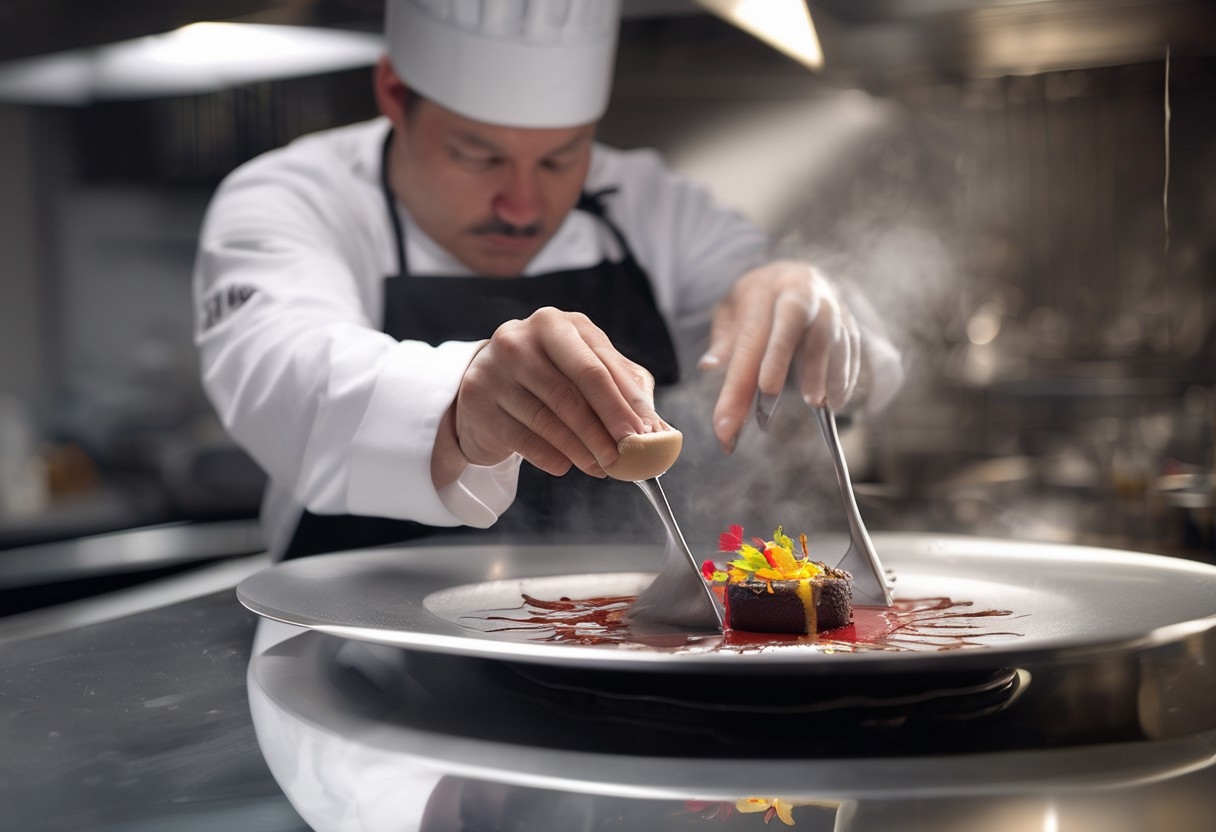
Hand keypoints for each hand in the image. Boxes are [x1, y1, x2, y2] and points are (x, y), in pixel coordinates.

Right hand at [437, 308, 660, 484]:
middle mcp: (522, 337)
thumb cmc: (549, 377)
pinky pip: (523, 437)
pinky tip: (567, 466)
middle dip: (608, 425)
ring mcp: (496, 367)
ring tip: (604, 467)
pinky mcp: (478, 400)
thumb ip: (624, 391)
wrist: (487, 386)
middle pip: (575, 387)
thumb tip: (660, 430)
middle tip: (629, 453)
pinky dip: (551, 456)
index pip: (599, 365)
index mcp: (558, 324)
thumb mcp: (586, 371)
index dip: (627, 402)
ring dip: (583, 448)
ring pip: (550, 416)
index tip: (648, 432)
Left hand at [699, 260, 860, 453]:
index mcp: (763, 289)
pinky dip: (845, 376)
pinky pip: (852, 348)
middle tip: (769, 394)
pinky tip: (836, 402)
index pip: (749, 335)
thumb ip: (724, 339)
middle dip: (780, 357)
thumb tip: (709, 365)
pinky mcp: (850, 322)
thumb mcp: (731, 311)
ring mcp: (829, 305)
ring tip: (818, 404)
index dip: (737, 380)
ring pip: (830, 334)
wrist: (798, 276)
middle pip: (791, 319)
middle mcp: (799, 291)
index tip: (726, 422)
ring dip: (824, 371)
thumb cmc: (759, 302)